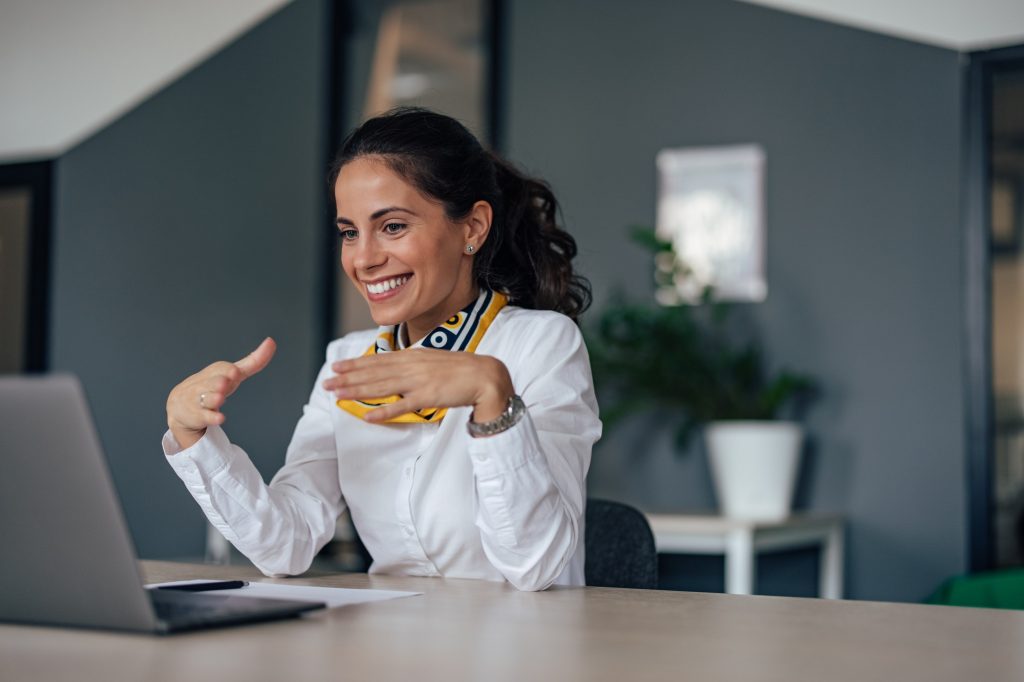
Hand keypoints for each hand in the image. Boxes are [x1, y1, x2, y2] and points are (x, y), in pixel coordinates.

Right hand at [165, 338, 276, 449]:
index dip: (228, 371)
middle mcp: (207, 384)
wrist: (180, 404)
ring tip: (219, 397)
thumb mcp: (233, 373)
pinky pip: (205, 416)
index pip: (222, 369)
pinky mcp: (197, 415)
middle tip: (223, 383)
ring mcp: (200, 399)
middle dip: (218, 382)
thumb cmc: (212, 385)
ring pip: (207, 398)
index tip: (234, 372)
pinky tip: (220, 418)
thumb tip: (271, 342)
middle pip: (214, 382)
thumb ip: (254, 361)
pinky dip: (212, 417)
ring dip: (214, 398)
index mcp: (217, 371)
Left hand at [323, 349, 513, 423]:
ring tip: (337, 395)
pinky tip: (367, 416)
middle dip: (348, 378)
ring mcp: (418, 381)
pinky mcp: (427, 397)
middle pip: (373, 373)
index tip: (337, 367)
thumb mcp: (433, 360)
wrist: (484, 375)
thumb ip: (414, 365)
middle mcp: (411, 366)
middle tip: (326, 383)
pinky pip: (401, 406)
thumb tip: (397, 369)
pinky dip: (383, 411)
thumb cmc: (460, 370)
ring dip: (357, 391)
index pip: (378, 360)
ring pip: (381, 387)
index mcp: (413, 356)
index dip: (355, 364)